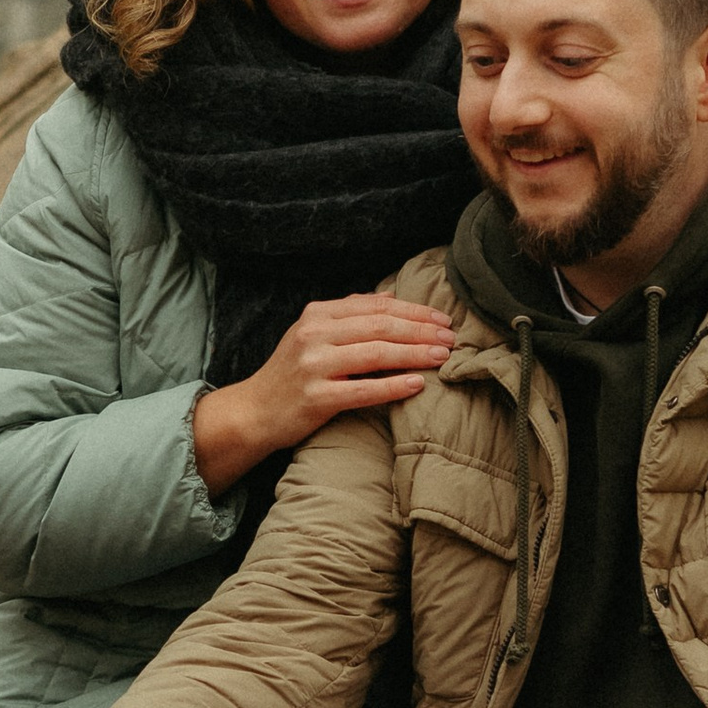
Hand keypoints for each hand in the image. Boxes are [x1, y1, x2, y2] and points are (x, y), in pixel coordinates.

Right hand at [192, 291, 454, 495]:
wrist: (254, 411)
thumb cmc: (291, 373)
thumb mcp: (312, 332)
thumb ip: (349, 312)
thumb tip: (392, 296)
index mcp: (317, 314)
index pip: (376, 306)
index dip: (414, 311)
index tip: (442, 318)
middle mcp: (314, 334)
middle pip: (381, 326)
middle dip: (422, 330)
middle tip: (452, 337)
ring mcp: (314, 366)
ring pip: (377, 354)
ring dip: (416, 354)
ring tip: (443, 356)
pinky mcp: (316, 398)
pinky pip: (364, 390)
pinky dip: (394, 386)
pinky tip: (418, 384)